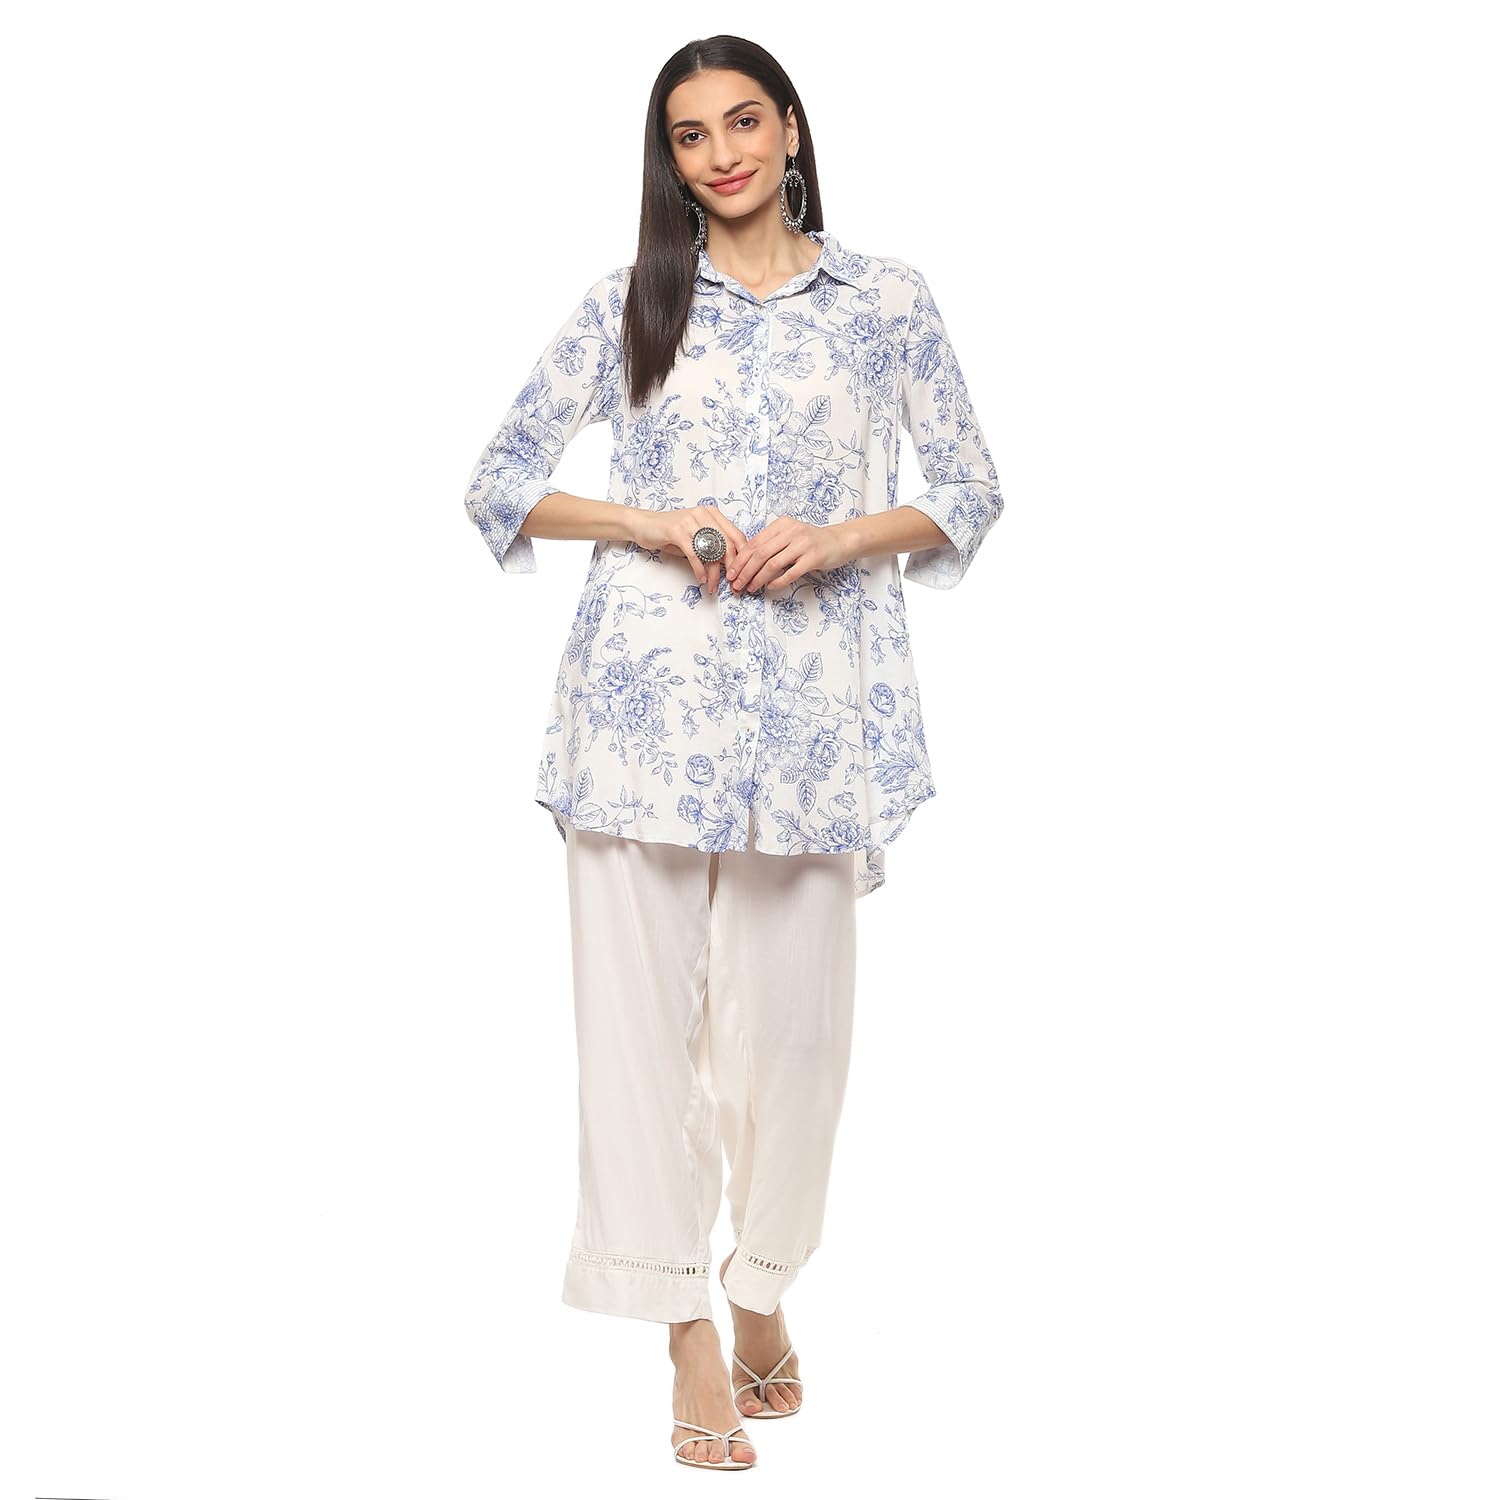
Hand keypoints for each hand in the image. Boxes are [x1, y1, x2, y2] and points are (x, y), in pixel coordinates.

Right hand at [628, 505, 749, 595]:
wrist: (644, 525)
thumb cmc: (671, 533)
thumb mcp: (696, 536)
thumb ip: (712, 546)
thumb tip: (730, 566)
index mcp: (712, 514)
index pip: (736, 535)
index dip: (742, 556)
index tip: (742, 574)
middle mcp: (703, 514)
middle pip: (727, 544)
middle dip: (731, 568)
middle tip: (731, 584)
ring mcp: (690, 521)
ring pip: (710, 551)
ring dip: (713, 573)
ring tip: (712, 586)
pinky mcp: (677, 531)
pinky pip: (694, 554)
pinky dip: (699, 569)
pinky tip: (700, 579)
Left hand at [728, 517, 854, 593]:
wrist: (839, 541)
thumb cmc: (811, 541)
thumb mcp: (789, 535)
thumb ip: (771, 544)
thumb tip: (745, 563)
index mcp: (781, 524)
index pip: (754, 543)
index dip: (740, 560)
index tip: (731, 574)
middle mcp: (791, 531)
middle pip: (760, 554)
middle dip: (745, 571)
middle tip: (737, 585)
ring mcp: (803, 544)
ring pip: (773, 563)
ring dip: (758, 578)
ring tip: (751, 588)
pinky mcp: (813, 557)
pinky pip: (791, 572)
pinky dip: (778, 581)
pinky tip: (770, 587)